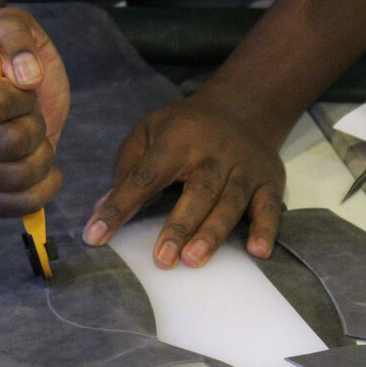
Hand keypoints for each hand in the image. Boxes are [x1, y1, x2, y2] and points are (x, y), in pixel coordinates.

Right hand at [0, 7, 69, 216]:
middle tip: (35, 118)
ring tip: (41, 144)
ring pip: (7, 178)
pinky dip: (34, 198)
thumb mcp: (14, 26)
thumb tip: (27, 77)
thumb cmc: (5, 55)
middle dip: (36, 131)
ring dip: (40, 162)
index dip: (25, 101)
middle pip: (5, 144)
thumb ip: (17, 36)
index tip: (25, 90)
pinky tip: (47, 178)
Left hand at [82, 90, 285, 268]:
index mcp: (177, 139)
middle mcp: (213, 152)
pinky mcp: (270, 180)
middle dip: (179, 226)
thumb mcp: (149, 130)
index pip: (144, 176)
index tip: (96, 236)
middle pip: (197, 191)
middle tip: (162, 260)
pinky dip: (266, 229)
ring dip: (212, 232)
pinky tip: (258, 251)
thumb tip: (103, 207)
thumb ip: (128, 167)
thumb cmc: (185, 128)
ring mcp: (245, 166)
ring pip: (230, 202)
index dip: (120, 206)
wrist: (243, 107)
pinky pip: (269, 207)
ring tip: (193, 260)